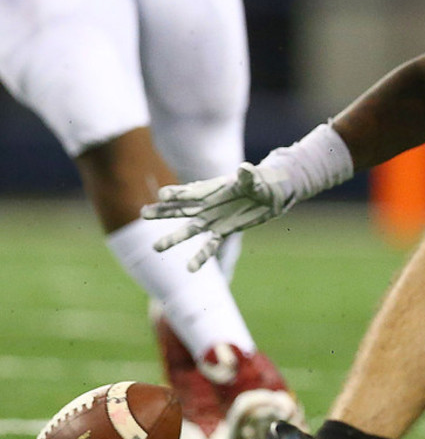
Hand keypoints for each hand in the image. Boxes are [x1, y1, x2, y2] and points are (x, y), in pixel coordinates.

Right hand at [142, 161, 297, 271]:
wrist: (268, 195)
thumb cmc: (259, 182)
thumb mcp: (255, 179)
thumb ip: (248, 177)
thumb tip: (245, 169)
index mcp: (211, 189)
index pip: (190, 190)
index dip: (177, 192)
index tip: (162, 195)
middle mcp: (207, 205)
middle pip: (181, 209)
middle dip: (163, 212)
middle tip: (142, 214)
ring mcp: (213, 219)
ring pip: (190, 230)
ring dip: (174, 238)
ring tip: (155, 247)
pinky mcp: (222, 231)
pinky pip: (209, 246)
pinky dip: (200, 257)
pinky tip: (190, 269)